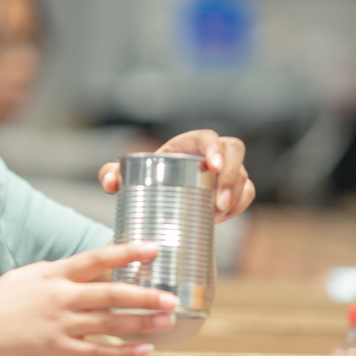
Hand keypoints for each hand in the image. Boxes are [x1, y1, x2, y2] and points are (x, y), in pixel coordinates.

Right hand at [0, 242, 175, 355]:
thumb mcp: (26, 277)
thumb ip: (57, 272)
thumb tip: (85, 267)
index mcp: (53, 275)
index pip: (96, 258)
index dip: (127, 252)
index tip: (153, 247)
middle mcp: (61, 298)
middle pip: (111, 293)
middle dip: (145, 294)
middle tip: (171, 294)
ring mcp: (61, 326)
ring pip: (110, 323)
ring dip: (142, 322)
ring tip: (167, 318)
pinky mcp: (58, 352)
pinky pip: (98, 352)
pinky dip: (124, 352)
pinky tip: (145, 349)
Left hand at [99, 129, 254, 222]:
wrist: (157, 201)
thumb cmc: (143, 181)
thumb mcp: (125, 177)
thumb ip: (110, 174)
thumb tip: (111, 182)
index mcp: (188, 144)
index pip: (209, 137)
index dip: (215, 148)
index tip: (211, 166)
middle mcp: (211, 154)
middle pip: (235, 151)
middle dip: (231, 175)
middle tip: (217, 202)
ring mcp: (225, 172)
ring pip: (243, 176)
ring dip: (235, 196)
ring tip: (216, 215)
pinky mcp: (231, 191)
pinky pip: (245, 195)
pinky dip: (238, 206)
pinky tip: (219, 218)